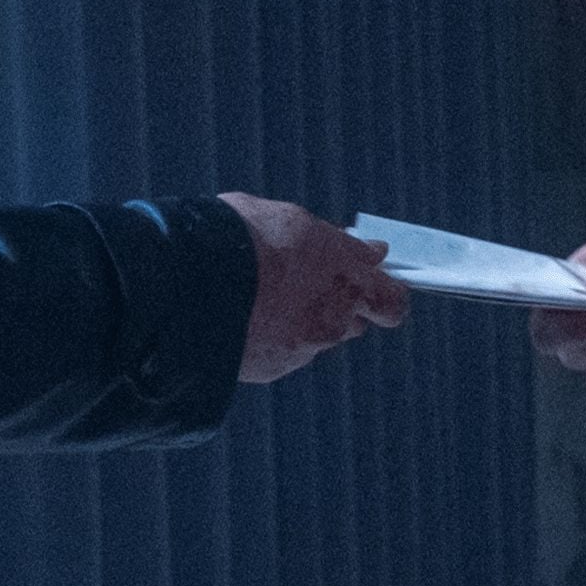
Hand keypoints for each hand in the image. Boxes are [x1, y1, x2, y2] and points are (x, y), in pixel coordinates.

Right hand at [220, 194, 403, 381]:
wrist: (193, 280)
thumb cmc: (240, 237)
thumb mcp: (291, 220)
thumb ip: (331, 240)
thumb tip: (357, 244)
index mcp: (347, 271)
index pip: (391, 293)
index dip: (382, 287)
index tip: (370, 277)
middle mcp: (336, 313)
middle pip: (359, 319)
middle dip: (345, 306)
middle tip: (316, 287)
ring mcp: (308, 344)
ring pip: (319, 336)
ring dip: (304, 322)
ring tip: (264, 297)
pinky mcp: (277, 366)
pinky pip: (283, 353)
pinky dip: (270, 338)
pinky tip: (242, 318)